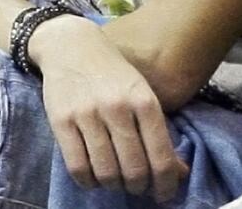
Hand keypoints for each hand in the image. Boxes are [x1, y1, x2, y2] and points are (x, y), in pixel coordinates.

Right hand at [30, 16, 188, 201]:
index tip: (165, 195)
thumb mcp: (142, 93)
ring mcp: (87, 115)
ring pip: (106, 172)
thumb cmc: (113, 72)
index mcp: (144, 100)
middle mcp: (117, 108)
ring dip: (115, 186)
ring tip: (118, 182)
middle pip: (133, 168)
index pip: (160, 153)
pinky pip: (78, 167)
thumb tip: (180, 172)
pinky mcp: (61, 122)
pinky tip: (95, 179)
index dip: (165, 182)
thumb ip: (158, 132)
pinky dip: (89, 182)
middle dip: (140, 187)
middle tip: (139, 187)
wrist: (72, 46)